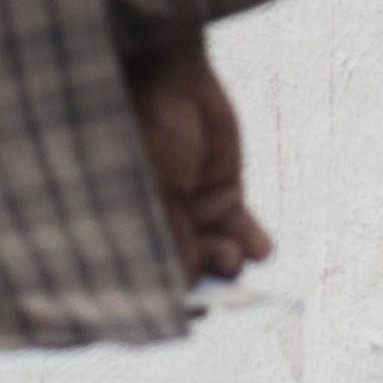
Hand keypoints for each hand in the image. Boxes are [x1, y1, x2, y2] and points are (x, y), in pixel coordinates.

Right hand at [125, 31, 274, 282]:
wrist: (167, 74)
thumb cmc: (141, 132)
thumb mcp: (152, 192)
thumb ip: (168, 241)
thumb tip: (185, 290)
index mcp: (122, 233)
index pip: (144, 284)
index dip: (166, 300)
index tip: (189, 307)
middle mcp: (156, 229)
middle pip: (187, 276)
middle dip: (205, 279)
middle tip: (218, 267)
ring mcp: (190, 214)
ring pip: (217, 258)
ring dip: (228, 261)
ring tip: (230, 250)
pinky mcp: (222, 194)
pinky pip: (240, 232)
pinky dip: (253, 244)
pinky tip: (260, 248)